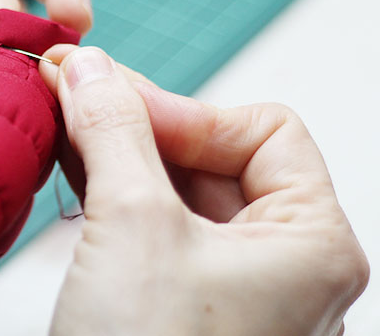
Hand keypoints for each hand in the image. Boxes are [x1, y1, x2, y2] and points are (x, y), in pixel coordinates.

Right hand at [39, 46, 368, 335]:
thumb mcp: (134, 227)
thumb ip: (116, 131)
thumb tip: (96, 73)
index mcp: (313, 246)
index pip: (263, 131)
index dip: (185, 106)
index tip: (114, 93)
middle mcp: (284, 269)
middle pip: (217, 158)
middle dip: (142, 124)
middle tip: (79, 91)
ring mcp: (233, 292)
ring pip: (180, 193)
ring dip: (121, 153)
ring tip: (65, 119)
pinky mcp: (183, 307)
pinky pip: (157, 230)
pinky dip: (115, 192)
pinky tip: (72, 166)